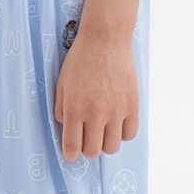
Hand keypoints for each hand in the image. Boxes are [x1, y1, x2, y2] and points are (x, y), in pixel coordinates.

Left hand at [54, 33, 138, 160]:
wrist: (105, 39)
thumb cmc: (80, 59)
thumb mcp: (61, 83)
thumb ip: (60, 110)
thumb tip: (67, 131)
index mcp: (74, 107)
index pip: (72, 148)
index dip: (70, 154)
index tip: (72, 150)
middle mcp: (95, 112)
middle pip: (92, 152)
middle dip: (87, 147)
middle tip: (87, 135)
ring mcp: (116, 110)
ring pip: (112, 148)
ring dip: (105, 142)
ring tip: (102, 128)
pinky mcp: (132, 105)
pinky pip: (129, 134)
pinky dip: (122, 132)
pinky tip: (116, 121)